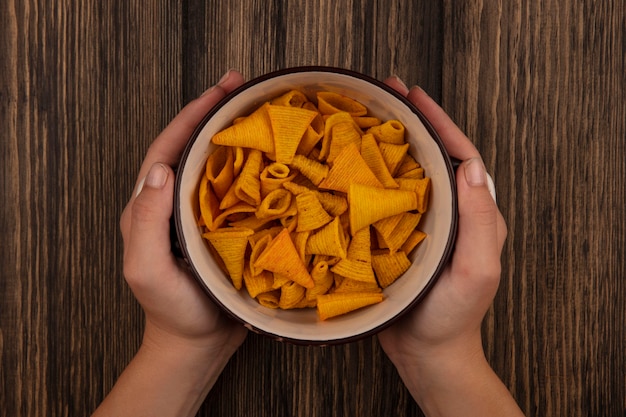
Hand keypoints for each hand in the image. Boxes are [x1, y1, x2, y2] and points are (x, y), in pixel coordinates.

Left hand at [119, 70, 247, 356]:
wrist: (198, 344)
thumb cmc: (172, 311)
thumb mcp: (147, 270)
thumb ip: (145, 223)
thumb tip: (160, 169)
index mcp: (152, 205)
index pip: (169, 148)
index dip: (192, 115)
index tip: (219, 91)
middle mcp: (175, 202)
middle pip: (193, 146)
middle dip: (215, 112)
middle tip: (244, 86)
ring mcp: (201, 213)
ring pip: (217, 162)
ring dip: (235, 132)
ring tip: (261, 109)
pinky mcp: (226, 226)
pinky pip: (238, 187)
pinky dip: (253, 165)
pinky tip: (274, 156)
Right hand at [377, 78, 520, 415]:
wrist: (426, 352)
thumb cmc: (452, 316)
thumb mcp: (476, 270)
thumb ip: (480, 221)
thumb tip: (471, 167)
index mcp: (471, 212)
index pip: (460, 155)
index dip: (438, 122)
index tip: (414, 96)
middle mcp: (447, 211)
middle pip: (430, 155)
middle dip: (410, 121)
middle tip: (383, 93)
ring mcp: (420, 222)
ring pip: (405, 171)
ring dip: (386, 141)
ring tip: (362, 116)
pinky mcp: (394, 235)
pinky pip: (382, 197)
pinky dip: (367, 174)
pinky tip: (346, 163)